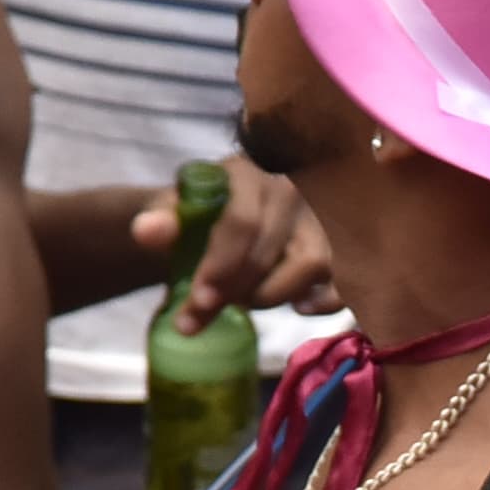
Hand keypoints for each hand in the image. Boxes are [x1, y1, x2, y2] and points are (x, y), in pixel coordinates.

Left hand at [134, 157, 335, 330]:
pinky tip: (298, 308)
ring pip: (313, 264)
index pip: (241, 222)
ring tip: (242, 303)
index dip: (219, 266)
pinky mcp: (341, 248)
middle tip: (202, 316)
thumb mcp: (176, 210)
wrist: (228, 211)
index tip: (198, 301)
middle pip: (270, 250)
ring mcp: (323, 218)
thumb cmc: (202, 213)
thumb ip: (162, 219)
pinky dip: (325, 301)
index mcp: (248, 173)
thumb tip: (146, 232)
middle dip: (233, 291)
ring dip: (273, 294)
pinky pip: (344, 280)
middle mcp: (293, 189)